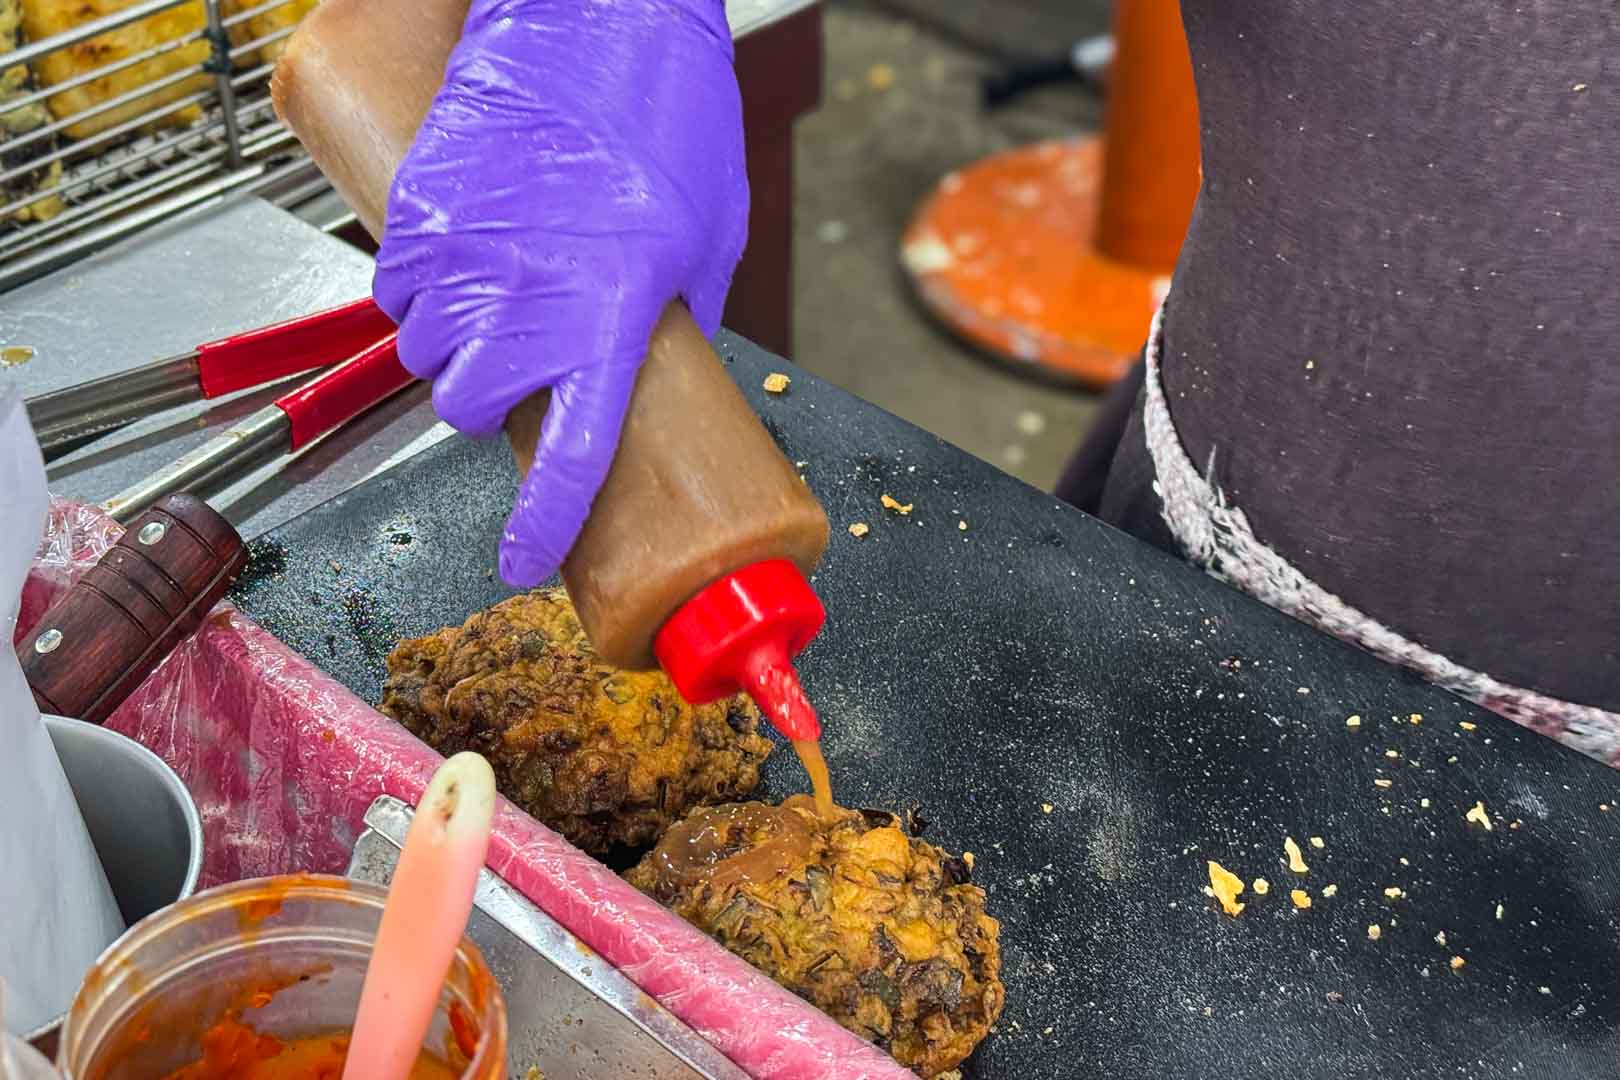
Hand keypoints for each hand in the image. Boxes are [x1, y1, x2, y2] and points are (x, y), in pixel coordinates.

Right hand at [373, 0, 747, 586]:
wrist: (594, 12)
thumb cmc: (666, 113)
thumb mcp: (707, 237)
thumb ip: (682, 317)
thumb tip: (665, 367)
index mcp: (612, 316)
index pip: (572, 454)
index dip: (544, 522)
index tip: (525, 558)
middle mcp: (527, 297)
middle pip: (467, 409)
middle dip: (488, 403)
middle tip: (522, 366)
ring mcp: (461, 253)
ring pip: (425, 352)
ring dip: (452, 348)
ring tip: (496, 299)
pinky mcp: (418, 208)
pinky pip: (396, 289)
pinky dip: (418, 295)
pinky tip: (460, 264)